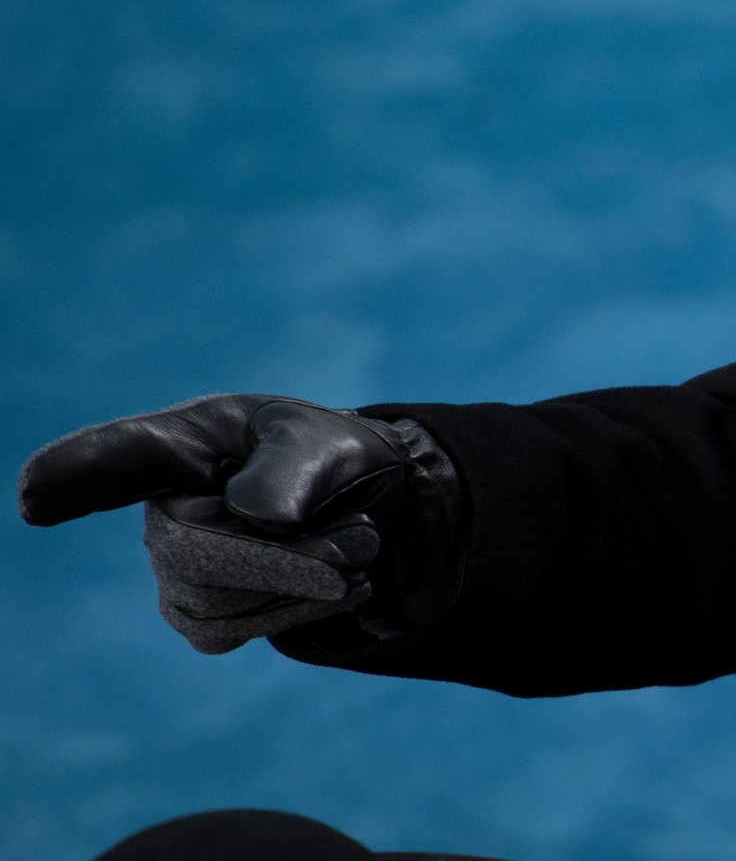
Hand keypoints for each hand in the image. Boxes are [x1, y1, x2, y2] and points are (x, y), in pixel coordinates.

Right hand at [19, 395, 465, 652]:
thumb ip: (294, 466)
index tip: (35, 492)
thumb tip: (256, 516)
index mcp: (178, 445)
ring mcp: (171, 569)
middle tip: (362, 538)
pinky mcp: (199, 616)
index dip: (78, 473)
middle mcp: (158, 509)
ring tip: (360, 544)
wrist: (364, 507)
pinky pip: (241, 630)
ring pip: (222, 603)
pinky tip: (340, 583)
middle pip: (196, 556)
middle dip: (289, 559)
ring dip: (310, 583)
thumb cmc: (328, 458)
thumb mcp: (326, 441)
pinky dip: (304, 609)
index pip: (120, 459)